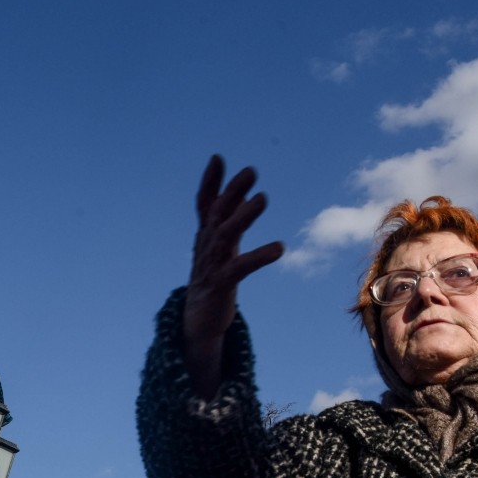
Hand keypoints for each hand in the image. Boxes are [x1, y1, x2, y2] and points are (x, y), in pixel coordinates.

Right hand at [180, 156, 285, 396]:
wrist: (197, 319)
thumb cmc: (212, 276)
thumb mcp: (219, 244)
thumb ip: (227, 217)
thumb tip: (243, 193)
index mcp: (206, 235)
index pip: (204, 204)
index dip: (210, 182)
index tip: (218, 158)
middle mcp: (206, 246)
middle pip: (217, 214)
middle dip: (232, 192)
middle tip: (251, 171)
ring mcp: (212, 265)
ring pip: (225, 235)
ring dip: (242, 216)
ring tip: (262, 198)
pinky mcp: (221, 285)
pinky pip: (240, 268)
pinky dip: (258, 257)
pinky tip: (279, 248)